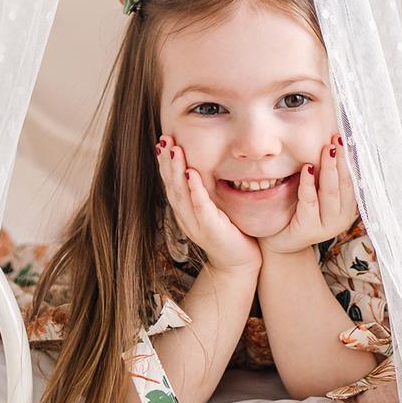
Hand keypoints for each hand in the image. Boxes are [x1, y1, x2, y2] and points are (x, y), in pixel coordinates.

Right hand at [155, 134, 261, 273]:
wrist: (239, 264)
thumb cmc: (229, 232)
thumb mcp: (213, 208)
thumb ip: (204, 190)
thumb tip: (200, 164)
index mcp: (184, 212)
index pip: (170, 183)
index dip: (164, 163)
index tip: (162, 141)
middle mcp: (186, 218)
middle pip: (171, 186)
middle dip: (166, 161)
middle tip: (164, 138)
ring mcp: (196, 225)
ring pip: (181, 194)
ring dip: (176, 170)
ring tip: (175, 150)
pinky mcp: (211, 230)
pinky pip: (200, 207)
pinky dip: (195, 189)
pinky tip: (191, 173)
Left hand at [258, 133, 356, 255]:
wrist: (279, 240)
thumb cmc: (299, 209)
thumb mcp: (316, 190)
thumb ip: (325, 175)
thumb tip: (332, 142)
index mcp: (348, 207)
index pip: (350, 179)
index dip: (347, 158)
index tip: (343, 137)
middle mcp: (342, 218)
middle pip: (343, 184)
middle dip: (339, 159)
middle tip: (336, 139)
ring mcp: (328, 226)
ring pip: (330, 192)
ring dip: (328, 169)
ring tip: (326, 149)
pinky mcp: (310, 230)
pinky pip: (310, 202)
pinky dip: (309, 183)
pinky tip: (308, 168)